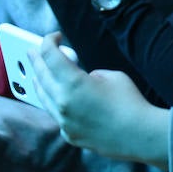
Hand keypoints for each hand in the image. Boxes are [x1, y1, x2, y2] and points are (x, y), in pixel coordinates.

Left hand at [29, 32, 168, 163]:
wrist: (139, 135)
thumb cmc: (129, 102)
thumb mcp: (111, 76)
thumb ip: (89, 75)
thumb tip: (81, 80)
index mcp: (72, 83)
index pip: (50, 56)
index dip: (49, 41)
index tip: (54, 37)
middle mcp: (62, 103)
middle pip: (40, 75)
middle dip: (37, 59)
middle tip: (33, 50)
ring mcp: (63, 121)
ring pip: (42, 97)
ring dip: (39, 82)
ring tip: (38, 73)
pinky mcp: (69, 134)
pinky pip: (55, 114)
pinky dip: (54, 102)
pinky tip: (59, 98)